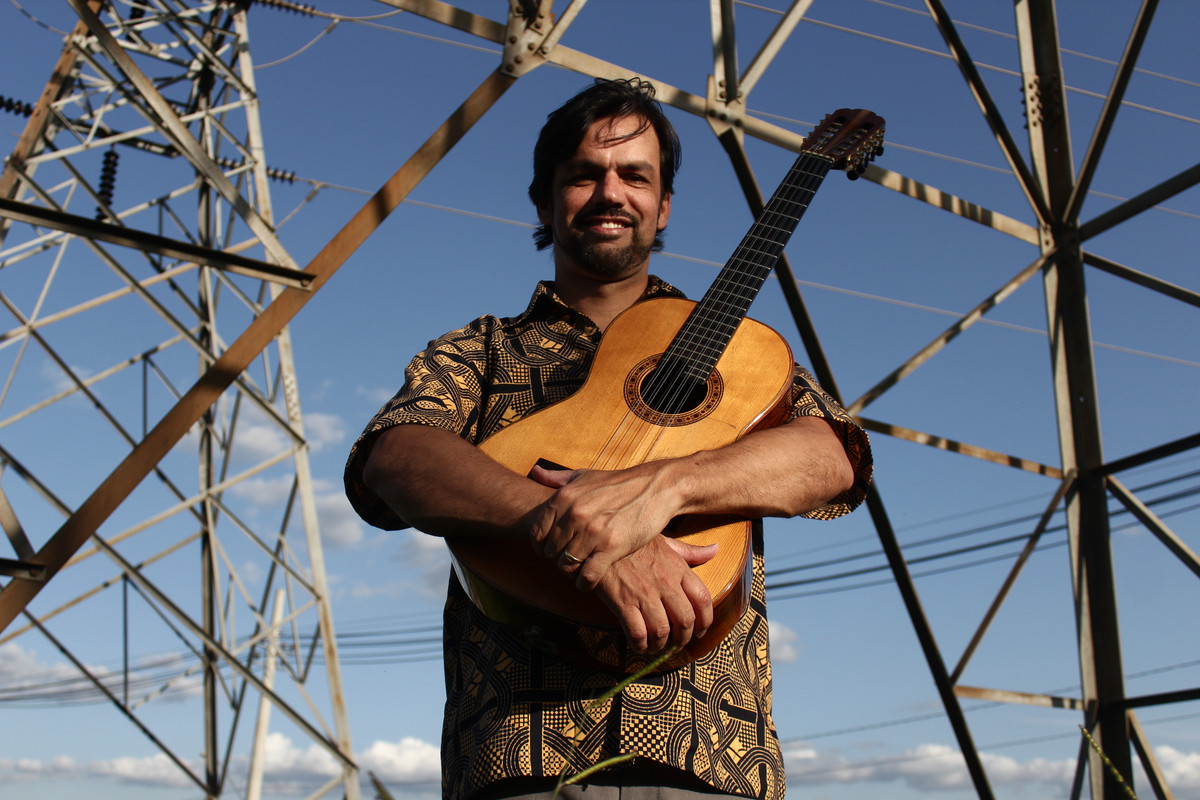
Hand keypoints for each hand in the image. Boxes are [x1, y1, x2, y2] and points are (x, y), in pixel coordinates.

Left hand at [528, 462, 684, 589]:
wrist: (656, 488)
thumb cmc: (619, 484)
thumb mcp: (585, 475)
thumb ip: (558, 478)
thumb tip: (535, 472)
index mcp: (565, 498)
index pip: (537, 533)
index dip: (541, 546)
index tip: (551, 551)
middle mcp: (575, 514)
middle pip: (551, 552)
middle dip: (557, 560)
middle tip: (568, 562)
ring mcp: (593, 532)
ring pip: (567, 565)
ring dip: (571, 572)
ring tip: (579, 571)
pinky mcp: (611, 548)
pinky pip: (587, 576)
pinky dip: (584, 583)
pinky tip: (588, 581)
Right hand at [594, 536, 715, 653]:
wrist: (600, 541)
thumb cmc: (633, 542)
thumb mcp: (665, 542)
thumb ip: (691, 551)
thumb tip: (715, 550)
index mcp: (677, 568)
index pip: (703, 599)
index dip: (706, 621)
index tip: (700, 630)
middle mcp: (665, 583)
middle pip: (685, 620)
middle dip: (683, 638)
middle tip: (677, 644)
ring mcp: (644, 594)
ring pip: (662, 631)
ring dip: (661, 645)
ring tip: (657, 646)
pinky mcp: (623, 603)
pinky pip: (638, 633)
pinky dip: (641, 645)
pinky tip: (640, 644)